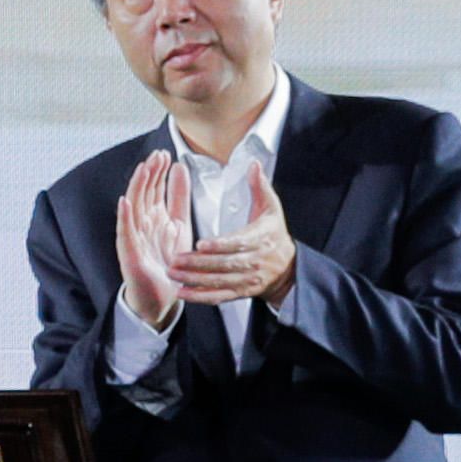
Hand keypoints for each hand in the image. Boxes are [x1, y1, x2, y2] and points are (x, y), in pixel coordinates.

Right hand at [117, 156, 194, 330]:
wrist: (162, 296)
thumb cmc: (168, 262)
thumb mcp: (180, 224)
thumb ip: (179, 198)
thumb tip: (180, 168)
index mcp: (154, 216)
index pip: (153, 187)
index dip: (158, 171)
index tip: (165, 154)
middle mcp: (141, 223)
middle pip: (143, 192)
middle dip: (149, 173)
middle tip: (157, 155)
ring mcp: (133, 236)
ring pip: (133, 207)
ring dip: (137, 188)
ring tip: (143, 169)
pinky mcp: (129, 252)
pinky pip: (125, 231)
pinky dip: (124, 216)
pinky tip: (125, 201)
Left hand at [173, 160, 297, 312]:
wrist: (288, 269)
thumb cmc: (274, 234)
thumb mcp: (272, 209)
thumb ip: (260, 187)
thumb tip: (254, 164)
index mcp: (260, 239)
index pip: (238, 243)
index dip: (219, 245)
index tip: (199, 243)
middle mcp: (254, 262)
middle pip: (224, 264)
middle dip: (198, 264)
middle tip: (175, 259)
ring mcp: (247, 279)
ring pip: (219, 282)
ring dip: (194, 280)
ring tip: (172, 274)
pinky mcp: (241, 292)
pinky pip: (219, 296)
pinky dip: (200, 297)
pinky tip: (182, 293)